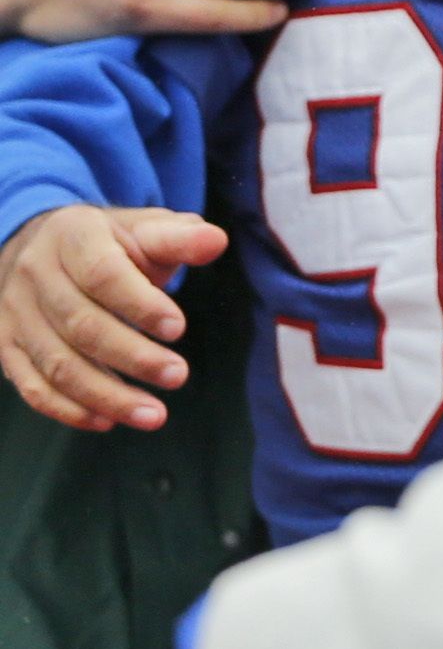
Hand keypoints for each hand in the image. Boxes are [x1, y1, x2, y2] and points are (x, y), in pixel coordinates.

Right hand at [0, 205, 227, 430]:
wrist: (42, 245)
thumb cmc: (110, 242)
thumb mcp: (144, 229)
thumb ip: (179, 237)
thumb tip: (216, 242)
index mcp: (72, 236)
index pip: (103, 274)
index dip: (139, 304)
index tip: (178, 329)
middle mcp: (35, 274)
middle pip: (81, 325)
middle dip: (133, 357)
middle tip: (178, 376)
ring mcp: (15, 313)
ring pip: (57, 364)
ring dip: (106, 395)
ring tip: (154, 415)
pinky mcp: (6, 345)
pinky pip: (32, 385)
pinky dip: (68, 409)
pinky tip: (107, 420)